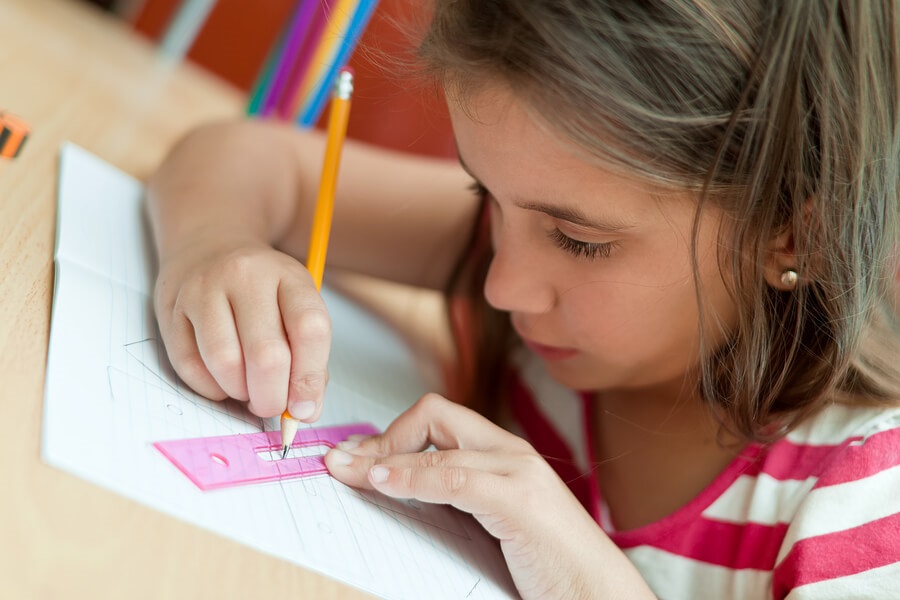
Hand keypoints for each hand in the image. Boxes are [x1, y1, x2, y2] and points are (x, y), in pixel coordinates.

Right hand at [154, 238, 329, 419]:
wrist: (209, 246)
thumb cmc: (262, 290)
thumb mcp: (296, 306)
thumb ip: (307, 358)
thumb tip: (303, 411)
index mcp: (288, 275)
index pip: (309, 328)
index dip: (309, 378)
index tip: (305, 409)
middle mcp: (246, 276)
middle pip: (266, 354)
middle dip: (272, 397)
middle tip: (272, 406)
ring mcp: (204, 290)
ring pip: (225, 364)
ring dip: (239, 393)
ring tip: (247, 390)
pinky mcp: (172, 309)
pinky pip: (190, 367)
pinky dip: (210, 387)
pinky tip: (222, 380)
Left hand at [324, 394, 653, 598]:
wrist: (599, 595)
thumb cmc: (551, 566)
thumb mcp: (494, 523)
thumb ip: (459, 499)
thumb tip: (403, 492)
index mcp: (506, 456)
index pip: (439, 420)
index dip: (392, 435)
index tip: (355, 458)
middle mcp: (512, 452)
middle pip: (435, 413)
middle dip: (383, 435)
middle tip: (345, 462)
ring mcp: (518, 472)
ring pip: (438, 443)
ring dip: (383, 455)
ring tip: (347, 471)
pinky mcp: (519, 501)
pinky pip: (454, 478)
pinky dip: (411, 477)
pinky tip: (383, 484)